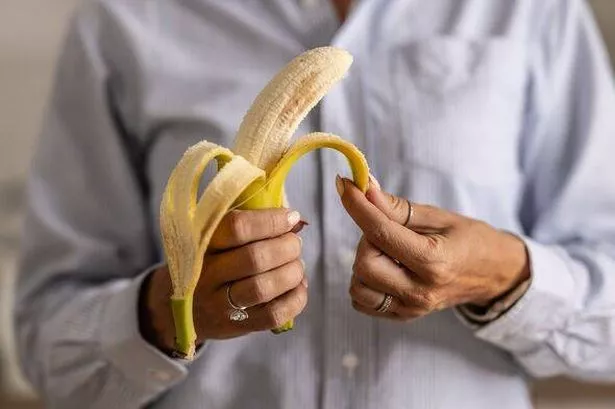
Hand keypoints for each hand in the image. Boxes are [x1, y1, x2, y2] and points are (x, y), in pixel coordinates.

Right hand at [141, 209, 307, 351]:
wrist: (176, 306)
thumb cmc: (207, 260)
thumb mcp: (214, 236)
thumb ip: (248, 224)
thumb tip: (294, 220)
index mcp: (202, 242)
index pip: (238, 226)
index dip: (271, 221)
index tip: (290, 217)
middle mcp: (207, 273)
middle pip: (255, 258)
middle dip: (286, 247)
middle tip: (294, 243)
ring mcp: (219, 303)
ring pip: (263, 287)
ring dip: (291, 273)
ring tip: (296, 265)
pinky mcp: (235, 325)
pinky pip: (273, 315)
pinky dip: (295, 299)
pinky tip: (299, 287)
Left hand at [336, 176, 529, 320]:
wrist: (494, 275)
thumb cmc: (470, 239)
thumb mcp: (440, 217)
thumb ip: (399, 208)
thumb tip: (366, 190)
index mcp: (434, 262)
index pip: (381, 233)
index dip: (357, 205)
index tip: (345, 185)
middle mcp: (420, 291)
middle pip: (364, 263)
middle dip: (365, 239)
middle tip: (384, 228)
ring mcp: (411, 308)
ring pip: (358, 285)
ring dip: (364, 261)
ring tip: (387, 250)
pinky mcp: (403, 316)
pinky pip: (362, 302)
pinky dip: (364, 281)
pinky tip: (384, 266)